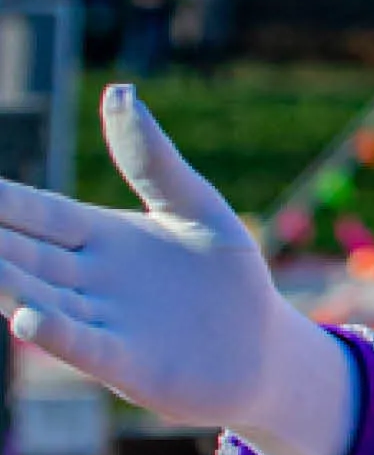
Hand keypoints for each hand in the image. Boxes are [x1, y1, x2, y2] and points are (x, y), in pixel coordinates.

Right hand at [0, 86, 355, 454]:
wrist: (266, 347)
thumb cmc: (228, 275)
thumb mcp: (195, 205)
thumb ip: (153, 158)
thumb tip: (119, 89)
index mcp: (99, 238)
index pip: (39, 213)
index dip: (4, 200)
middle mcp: (88, 281)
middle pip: (26, 255)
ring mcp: (104, 324)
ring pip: (44, 298)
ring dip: (9, 284)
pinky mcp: (130, 365)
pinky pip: (87, 346)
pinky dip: (59, 334)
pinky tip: (28, 320)